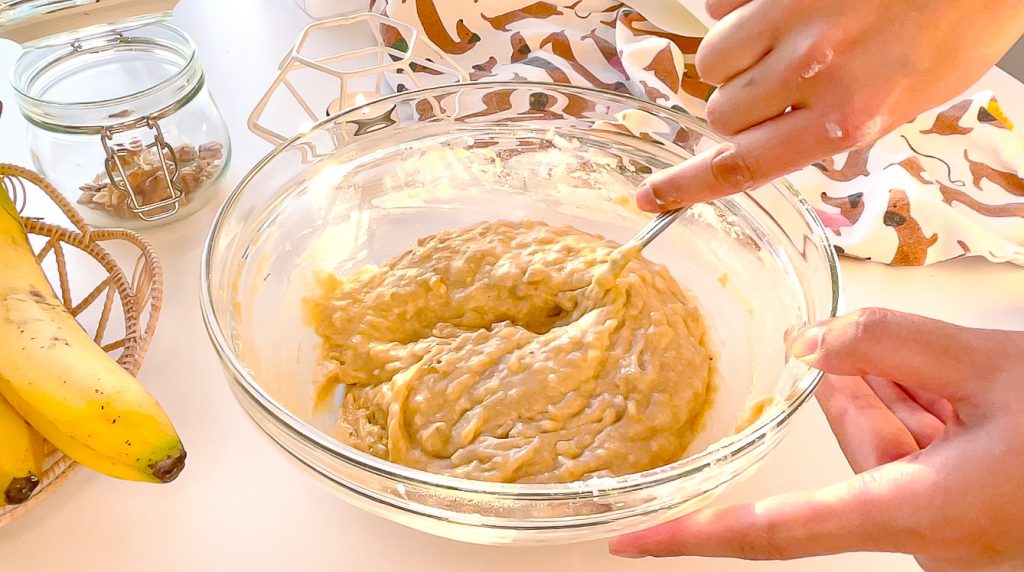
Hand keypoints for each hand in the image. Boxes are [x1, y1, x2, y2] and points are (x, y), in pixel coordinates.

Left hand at [609, 308, 1023, 569]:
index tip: (628, 547)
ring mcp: (953, 531)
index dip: (693, 540)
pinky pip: (920, 457)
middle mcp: (927, 537)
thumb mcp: (995, 364)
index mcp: (919, 517)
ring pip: (889, 445)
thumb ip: (887, 342)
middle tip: (920, 356)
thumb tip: (811, 345)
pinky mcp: (970, 517)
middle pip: (856, 447)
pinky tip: (967, 391)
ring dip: (911, 394)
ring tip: (971, 376)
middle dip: (874, 387)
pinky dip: (931, 412)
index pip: (774, 535)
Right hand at [636, 0, 1023, 210]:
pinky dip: (741, 8)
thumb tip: (798, 140)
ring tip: (787, 34)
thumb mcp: (915, 97)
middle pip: (721, 113)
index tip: (651, 197)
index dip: (687, 187)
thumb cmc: (963, 16)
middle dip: (741, 103)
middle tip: (783, 82)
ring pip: (712, 59)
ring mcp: (789, 16)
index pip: (741, 168)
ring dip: (737, 54)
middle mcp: (810, 72)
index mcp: (847, 117)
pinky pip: (720, 7)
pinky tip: (783, 3)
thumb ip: (845, 127)